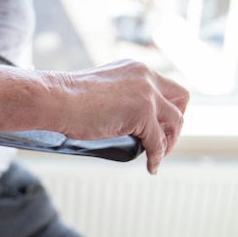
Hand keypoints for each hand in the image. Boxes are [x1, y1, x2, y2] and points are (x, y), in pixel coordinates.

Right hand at [52, 59, 188, 173]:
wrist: (56, 99)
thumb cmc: (66, 99)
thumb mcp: (101, 91)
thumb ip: (118, 99)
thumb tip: (123, 120)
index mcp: (136, 70)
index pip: (166, 86)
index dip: (167, 108)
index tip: (159, 125)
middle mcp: (146, 77)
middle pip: (181, 99)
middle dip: (176, 123)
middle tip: (164, 141)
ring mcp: (147, 94)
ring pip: (176, 121)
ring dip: (170, 142)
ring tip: (158, 156)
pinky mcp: (143, 113)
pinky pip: (158, 141)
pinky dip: (157, 157)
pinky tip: (151, 166)